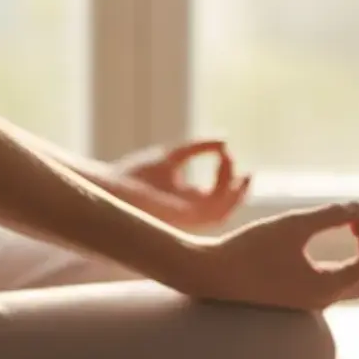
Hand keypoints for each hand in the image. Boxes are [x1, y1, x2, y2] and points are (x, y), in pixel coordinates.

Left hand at [110, 139, 251, 229]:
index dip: (228, 176)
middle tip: (249, 173)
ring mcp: (187, 218)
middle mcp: (190, 214)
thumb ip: (197, 148)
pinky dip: (222, 194)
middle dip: (240, 193)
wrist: (109, 188)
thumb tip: (225, 140)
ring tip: (240, 173)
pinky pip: (212, 212)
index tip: (227, 152)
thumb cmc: (133, 176)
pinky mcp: (182, 218)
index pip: (217, 196)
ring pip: (223, 214)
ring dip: (235, 195)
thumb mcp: (171, 156)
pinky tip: (222, 177)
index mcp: (187, 202)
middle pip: (225, 208)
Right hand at [173, 202, 358, 310]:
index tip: (352, 213)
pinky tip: (346, 254)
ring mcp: (309, 300)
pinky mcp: (294, 296)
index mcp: (328, 288)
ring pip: (355, 286)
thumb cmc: (246, 250)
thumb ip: (328, 216)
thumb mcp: (291, 226)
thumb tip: (358, 207)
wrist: (206, 276)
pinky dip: (349, 267)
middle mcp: (323, 300)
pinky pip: (335, 283)